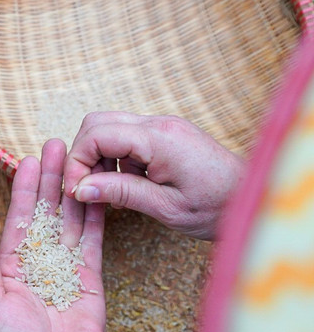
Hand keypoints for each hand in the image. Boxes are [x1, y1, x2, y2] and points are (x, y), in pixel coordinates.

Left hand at [0, 139, 106, 331]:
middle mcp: (38, 261)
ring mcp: (66, 268)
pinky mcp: (90, 279)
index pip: (19, 219)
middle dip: (51, 178)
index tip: (28, 160)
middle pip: (47, 211)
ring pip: (70, 220)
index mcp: (11, 265)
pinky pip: (93, 242)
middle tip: (57, 144)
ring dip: (73, 189)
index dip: (24, 189)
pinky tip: (98, 191)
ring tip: (80, 158)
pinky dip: (96, 216)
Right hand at [63, 112, 243, 239]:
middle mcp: (160, 124)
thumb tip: (79, 189)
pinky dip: (116, 160)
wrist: (254, 202)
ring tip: (109, 192)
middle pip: (97, 123)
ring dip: (99, 158)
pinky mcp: (166, 136)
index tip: (76, 192)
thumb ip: (120, 193)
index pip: (97, 135)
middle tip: (86, 188)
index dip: (77, 163)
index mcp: (160, 139)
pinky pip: (127, 139)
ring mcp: (164, 127)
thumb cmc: (217, 208)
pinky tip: (126, 186)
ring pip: (109, 128)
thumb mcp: (164, 207)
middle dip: (82, 155)